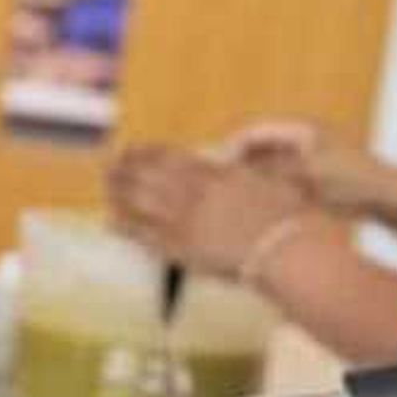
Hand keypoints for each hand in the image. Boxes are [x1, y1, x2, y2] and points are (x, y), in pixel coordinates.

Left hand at [103, 144, 316, 275]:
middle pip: (148, 174)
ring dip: (118, 190)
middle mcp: (195, 193)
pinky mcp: (181, 249)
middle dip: (125, 166)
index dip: (148, 152)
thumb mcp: (269, 180)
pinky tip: (110, 222)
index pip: (171, 157)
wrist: (289, 249)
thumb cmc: (290, 217)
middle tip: (108, 161)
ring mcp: (185, 221)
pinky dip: (124, 227)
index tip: (134, 148)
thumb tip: (230, 163)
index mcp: (216, 173)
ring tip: (105, 184)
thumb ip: (243, 171)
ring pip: (140, 201)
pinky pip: (144, 236)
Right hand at [211, 119, 396, 224]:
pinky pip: (277, 179)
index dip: (229, 150)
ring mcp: (305, 156)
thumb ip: (265, 171)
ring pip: (264, 165)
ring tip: (233, 200)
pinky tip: (257, 206)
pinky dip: (265, 190)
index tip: (215, 172)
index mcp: (299, 128)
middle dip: (236, 166)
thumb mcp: (304, 175)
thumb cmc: (352, 181)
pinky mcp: (309, 175)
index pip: (251, 131)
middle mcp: (300, 138)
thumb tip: (230, 172)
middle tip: (218, 187)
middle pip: (255, 147)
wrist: (388, 199)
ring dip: (250, 180)